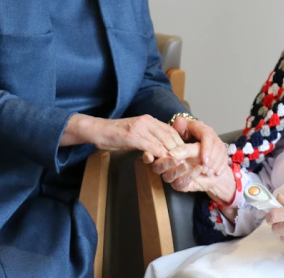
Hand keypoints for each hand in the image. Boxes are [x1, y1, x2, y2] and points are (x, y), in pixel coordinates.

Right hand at [64, 114, 183, 160]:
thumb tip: (160, 150)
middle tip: (186, 161)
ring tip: (179, 163)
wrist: (97, 130)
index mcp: (149, 120)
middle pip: (170, 135)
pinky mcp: (133, 135)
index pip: (170, 130)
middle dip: (179, 149)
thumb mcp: (135, 134)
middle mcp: (147, 121)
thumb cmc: (114, 134)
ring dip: (172, 153)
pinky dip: (159, 154)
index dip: (179, 142)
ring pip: (162, 140)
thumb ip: (148, 139)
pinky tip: (164, 162)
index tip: (185, 154)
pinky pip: (151, 146)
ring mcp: (140, 127)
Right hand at [150, 143, 235, 202]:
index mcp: (167, 153)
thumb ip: (184, 148)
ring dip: (177, 170)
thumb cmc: (202, 154)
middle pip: (157, 167)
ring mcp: (173, 177)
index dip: (149, 155)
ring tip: (186, 164)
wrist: (216, 167)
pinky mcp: (181, 186)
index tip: (152, 154)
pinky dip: (189, 175)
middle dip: (163, 163)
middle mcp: (167, 166)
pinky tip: (198, 169)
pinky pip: (180, 183)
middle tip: (174, 159)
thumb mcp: (195, 148)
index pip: (153, 154)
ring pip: (168, 176)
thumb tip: (172, 152)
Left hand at [171, 116, 228, 173]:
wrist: (189, 137)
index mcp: (200, 127)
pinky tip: (216, 173)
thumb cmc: (182, 134)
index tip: (203, 161)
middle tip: (204, 170)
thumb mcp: (179, 130)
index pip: (207, 136)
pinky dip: (221, 165)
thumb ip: (178, 128)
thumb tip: (179, 121)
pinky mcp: (221, 149)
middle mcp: (211, 133)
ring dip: (216, 163)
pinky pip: (225, 156)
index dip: (207, 149)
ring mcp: (217, 141)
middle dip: (212, 159)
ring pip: (222, 151)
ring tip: (207, 173)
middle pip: (217, 145)